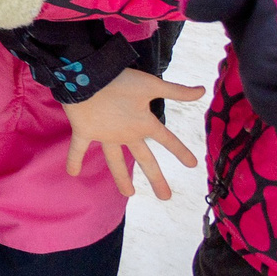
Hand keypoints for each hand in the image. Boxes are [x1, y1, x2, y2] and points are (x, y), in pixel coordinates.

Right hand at [64, 69, 203, 198]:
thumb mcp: (152, 84)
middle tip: (166, 197)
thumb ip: (177, 91)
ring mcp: (105, 136)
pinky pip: (78, 149)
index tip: (193, 165)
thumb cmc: (120, 79)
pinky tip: (72, 174)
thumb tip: (204, 90)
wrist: (87, 78)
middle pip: (145, 160)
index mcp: (144, 124)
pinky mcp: (85, 132)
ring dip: (122, 178)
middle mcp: (127, 135)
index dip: (181, 151)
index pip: (168, 140)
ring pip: (116, 161)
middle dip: (157, 179)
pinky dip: (74, 160)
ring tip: (128, 194)